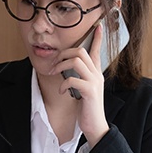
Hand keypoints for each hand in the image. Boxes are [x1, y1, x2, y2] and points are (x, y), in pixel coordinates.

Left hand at [49, 24, 108, 147]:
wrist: (95, 126)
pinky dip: (64, 83)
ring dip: (61, 65)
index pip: (97, 50)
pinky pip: (73, 79)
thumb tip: (66, 67)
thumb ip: (79, 77)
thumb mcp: (83, 89)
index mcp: (95, 73)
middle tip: (54, 63)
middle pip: (81, 51)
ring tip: (54, 73)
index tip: (97, 26)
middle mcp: (96, 75)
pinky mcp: (90, 92)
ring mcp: (94, 82)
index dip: (96, 38)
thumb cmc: (87, 108)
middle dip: (64, 53)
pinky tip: (62, 91)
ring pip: (77, 61)